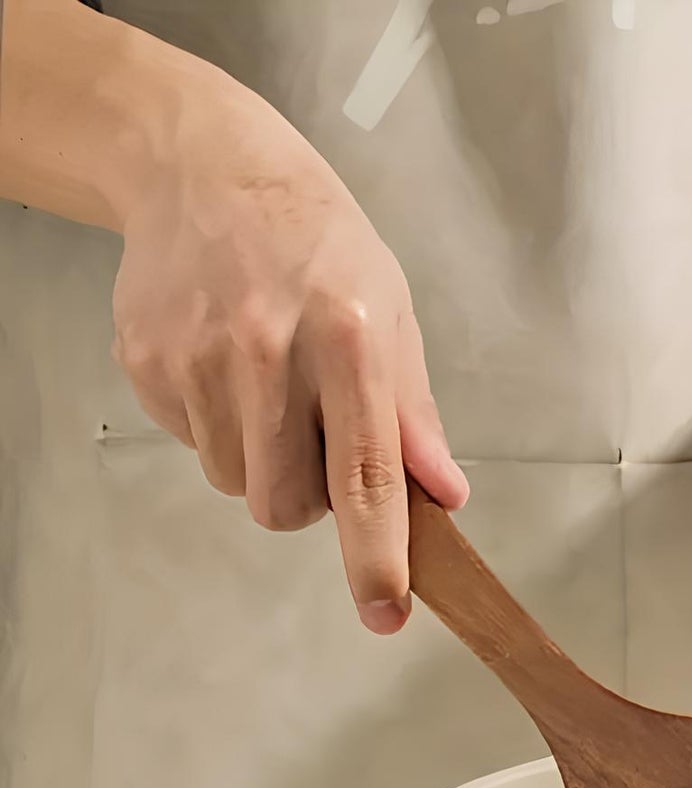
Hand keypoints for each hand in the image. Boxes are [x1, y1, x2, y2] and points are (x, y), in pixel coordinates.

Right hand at [110, 93, 466, 633]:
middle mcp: (267, 349)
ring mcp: (197, 358)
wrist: (203, 168)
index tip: (385, 612)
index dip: (376, 555)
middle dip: (306, 500)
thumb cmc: (318, 245)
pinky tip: (225, 366)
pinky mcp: (147, 363)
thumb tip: (442, 495)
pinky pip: (190, 444)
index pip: (365, 474)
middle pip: (283, 504)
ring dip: (259, 461)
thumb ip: (415, 414)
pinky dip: (216, 426)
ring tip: (269, 385)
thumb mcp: (393, 313)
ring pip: (233, 483)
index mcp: (348, 338)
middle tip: (316, 436)